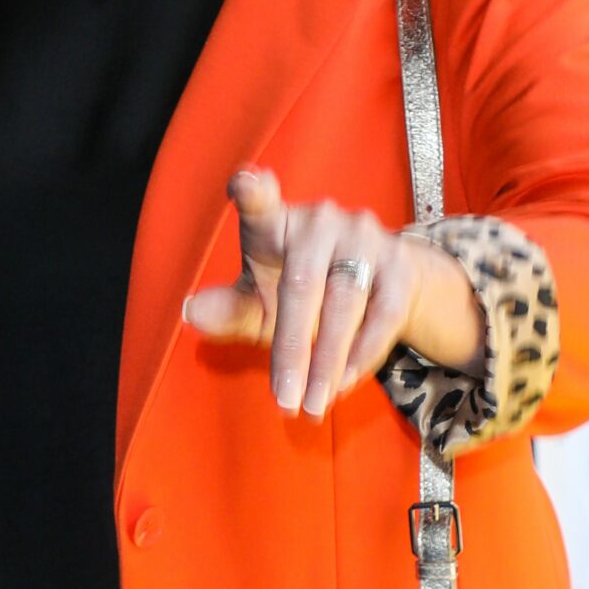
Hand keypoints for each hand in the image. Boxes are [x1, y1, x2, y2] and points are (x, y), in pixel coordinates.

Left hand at [182, 169, 482, 416]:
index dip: (253, 192)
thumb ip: (228, 309)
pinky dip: (363, 354)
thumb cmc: (300, 292)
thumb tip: (189, 310)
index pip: (260, 203)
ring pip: (346, 303)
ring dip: (328, 361)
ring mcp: (364, 237)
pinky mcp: (400, 262)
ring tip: (312, 405)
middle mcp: (320, 220)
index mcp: (275, 223)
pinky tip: (344, 384)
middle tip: (284, 401)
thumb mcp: (260, 303)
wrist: (381, 284)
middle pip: (303, 285)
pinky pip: (383, 314)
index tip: (245, 183)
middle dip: (293, 349)